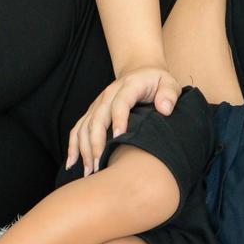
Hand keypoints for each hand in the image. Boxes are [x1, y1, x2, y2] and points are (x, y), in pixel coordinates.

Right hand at [65, 64, 182, 175]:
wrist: (140, 71)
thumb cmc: (157, 82)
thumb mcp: (169, 83)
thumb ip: (169, 94)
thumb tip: (164, 109)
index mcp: (128, 86)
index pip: (121, 102)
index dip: (118, 119)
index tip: (118, 138)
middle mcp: (109, 94)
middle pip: (98, 118)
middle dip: (97, 142)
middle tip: (100, 165)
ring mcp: (98, 104)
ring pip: (85, 126)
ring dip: (84, 148)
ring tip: (89, 171)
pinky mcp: (92, 112)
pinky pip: (78, 128)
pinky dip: (73, 146)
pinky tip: (73, 163)